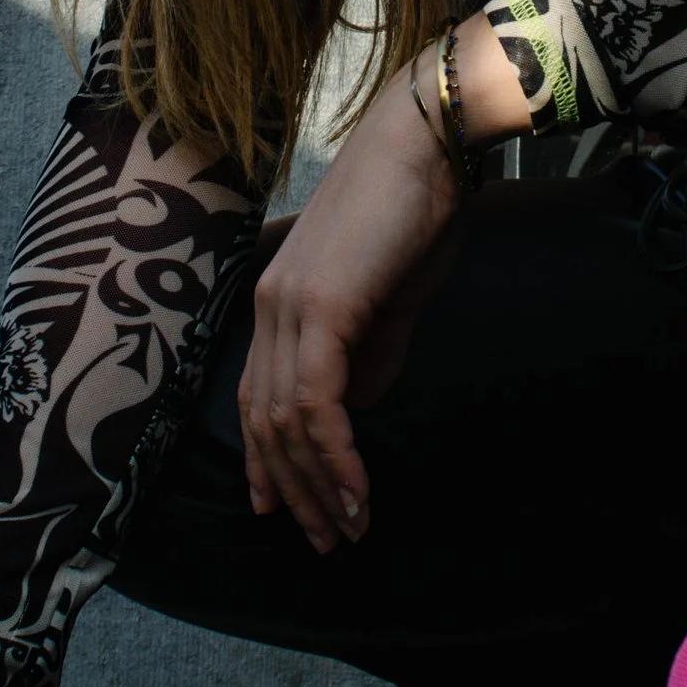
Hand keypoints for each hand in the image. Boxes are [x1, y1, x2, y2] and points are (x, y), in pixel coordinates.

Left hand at [239, 20, 527, 551]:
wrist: (427, 146)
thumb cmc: (415, 212)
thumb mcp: (391, 298)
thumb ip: (370, 351)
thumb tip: (354, 407)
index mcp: (279, 303)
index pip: (259, 398)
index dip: (269, 460)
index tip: (288, 509)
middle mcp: (270, 309)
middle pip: (265, 421)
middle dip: (295, 489)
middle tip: (326, 540)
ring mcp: (288, 308)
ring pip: (286, 422)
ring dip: (319, 486)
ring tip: (348, 530)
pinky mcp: (320, 309)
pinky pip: (317, 405)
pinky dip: (336, 456)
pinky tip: (358, 491)